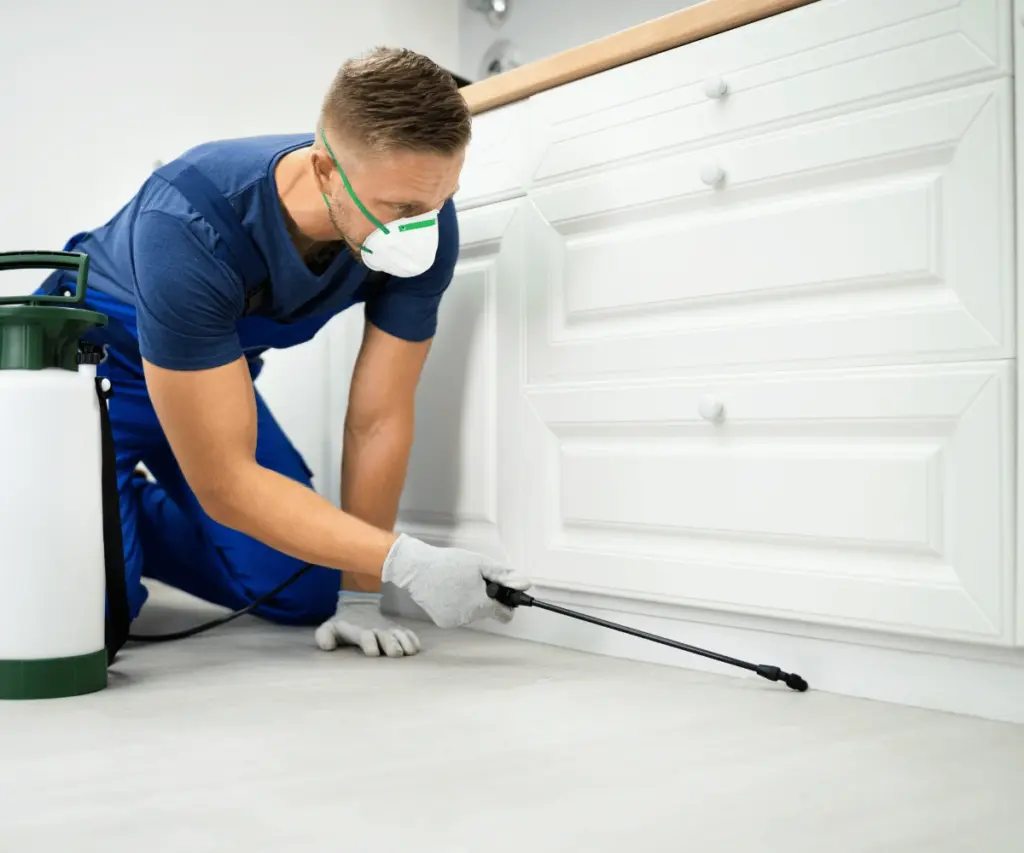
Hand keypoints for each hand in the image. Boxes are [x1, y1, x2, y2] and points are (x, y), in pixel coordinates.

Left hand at [314, 591, 421, 657]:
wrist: (358, 605)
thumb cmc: (342, 623)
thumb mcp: (328, 628)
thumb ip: (324, 636)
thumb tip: (328, 646)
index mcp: (360, 631)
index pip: (366, 637)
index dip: (370, 644)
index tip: (374, 653)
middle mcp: (377, 629)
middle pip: (387, 636)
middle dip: (392, 645)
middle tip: (396, 654)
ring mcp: (389, 628)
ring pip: (400, 634)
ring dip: (405, 643)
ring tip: (410, 652)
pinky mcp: (397, 629)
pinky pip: (408, 633)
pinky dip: (413, 639)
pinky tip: (416, 649)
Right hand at [381, 533, 531, 628]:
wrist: (417, 569)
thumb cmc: (449, 564)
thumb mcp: (480, 564)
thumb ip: (504, 575)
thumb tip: (525, 584)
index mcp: (481, 604)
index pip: (506, 615)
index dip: (507, 604)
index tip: (502, 594)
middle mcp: (468, 617)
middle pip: (488, 612)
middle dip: (486, 599)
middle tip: (474, 582)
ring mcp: (455, 622)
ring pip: (473, 614)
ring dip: (470, 602)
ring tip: (458, 584)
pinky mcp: (443, 622)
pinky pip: (458, 616)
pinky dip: (457, 606)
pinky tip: (448, 592)